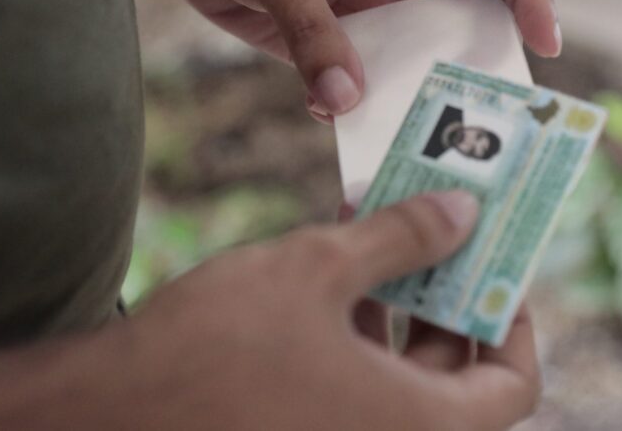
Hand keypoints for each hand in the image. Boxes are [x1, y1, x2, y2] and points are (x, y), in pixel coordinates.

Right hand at [91, 190, 539, 429]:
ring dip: (396, 307)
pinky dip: (354, 336)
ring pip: (397, 381)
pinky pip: (351, 391)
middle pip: (454, 377)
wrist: (110, 411)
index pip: (511, 383)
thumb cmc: (218, 343)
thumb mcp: (318, 269)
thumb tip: (465, 212)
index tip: (491, 264)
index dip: (511, 318)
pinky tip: (324, 278)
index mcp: (418, 426)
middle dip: (445, 297)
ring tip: (372, 234)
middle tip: (434, 231)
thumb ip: (401, 238)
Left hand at [125, 0, 560, 120]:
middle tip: (496, 116)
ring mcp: (368, 10)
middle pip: (465, 19)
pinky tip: (350, 126)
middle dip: (481, 64)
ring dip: (419, 94)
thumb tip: (346, 101)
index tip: (545, 45)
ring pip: (416, 57)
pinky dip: (362, 104)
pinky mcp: (333, 40)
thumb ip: (313, 35)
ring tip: (428, 138)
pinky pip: (364, 78)